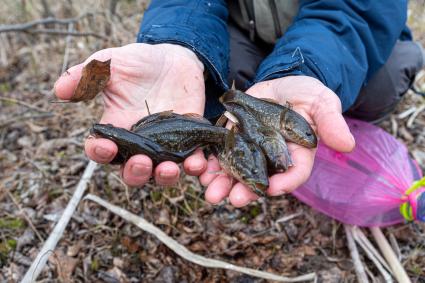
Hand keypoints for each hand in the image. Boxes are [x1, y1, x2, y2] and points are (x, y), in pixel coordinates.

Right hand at [54, 43, 207, 185]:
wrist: (174, 58)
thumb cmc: (139, 62)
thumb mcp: (111, 63)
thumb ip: (87, 75)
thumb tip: (59, 90)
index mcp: (116, 129)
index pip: (101, 150)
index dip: (99, 152)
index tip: (105, 146)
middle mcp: (138, 143)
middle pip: (131, 172)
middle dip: (135, 172)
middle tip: (141, 161)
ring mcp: (164, 145)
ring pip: (160, 174)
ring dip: (163, 177)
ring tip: (168, 169)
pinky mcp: (188, 141)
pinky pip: (190, 161)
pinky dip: (193, 166)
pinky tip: (196, 163)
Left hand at [200, 76, 354, 206]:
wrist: (279, 85)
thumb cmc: (304, 94)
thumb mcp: (320, 101)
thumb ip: (330, 121)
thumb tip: (346, 145)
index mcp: (297, 154)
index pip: (295, 173)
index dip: (286, 183)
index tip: (273, 189)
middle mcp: (272, 160)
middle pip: (261, 180)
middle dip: (247, 191)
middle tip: (234, 200)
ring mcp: (250, 152)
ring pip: (237, 173)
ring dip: (224, 184)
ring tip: (211, 192)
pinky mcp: (232, 141)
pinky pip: (220, 156)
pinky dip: (210, 165)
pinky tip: (200, 170)